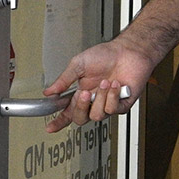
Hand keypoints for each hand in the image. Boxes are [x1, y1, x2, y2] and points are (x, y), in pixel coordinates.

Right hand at [43, 34, 162, 132]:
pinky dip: (113, 96)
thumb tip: (49, 91)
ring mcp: (107, 104)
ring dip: (100, 98)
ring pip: (97, 115)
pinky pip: (112, 110)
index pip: (67, 111)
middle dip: (80, 107)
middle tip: (84, 94)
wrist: (129, 51)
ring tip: (105, 82)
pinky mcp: (121, 105)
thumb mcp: (78, 64)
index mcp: (81, 93)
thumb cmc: (107, 55)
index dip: (58, 121)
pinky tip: (115, 85)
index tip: (50, 128)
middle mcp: (93, 101)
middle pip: (80, 118)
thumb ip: (63, 80)